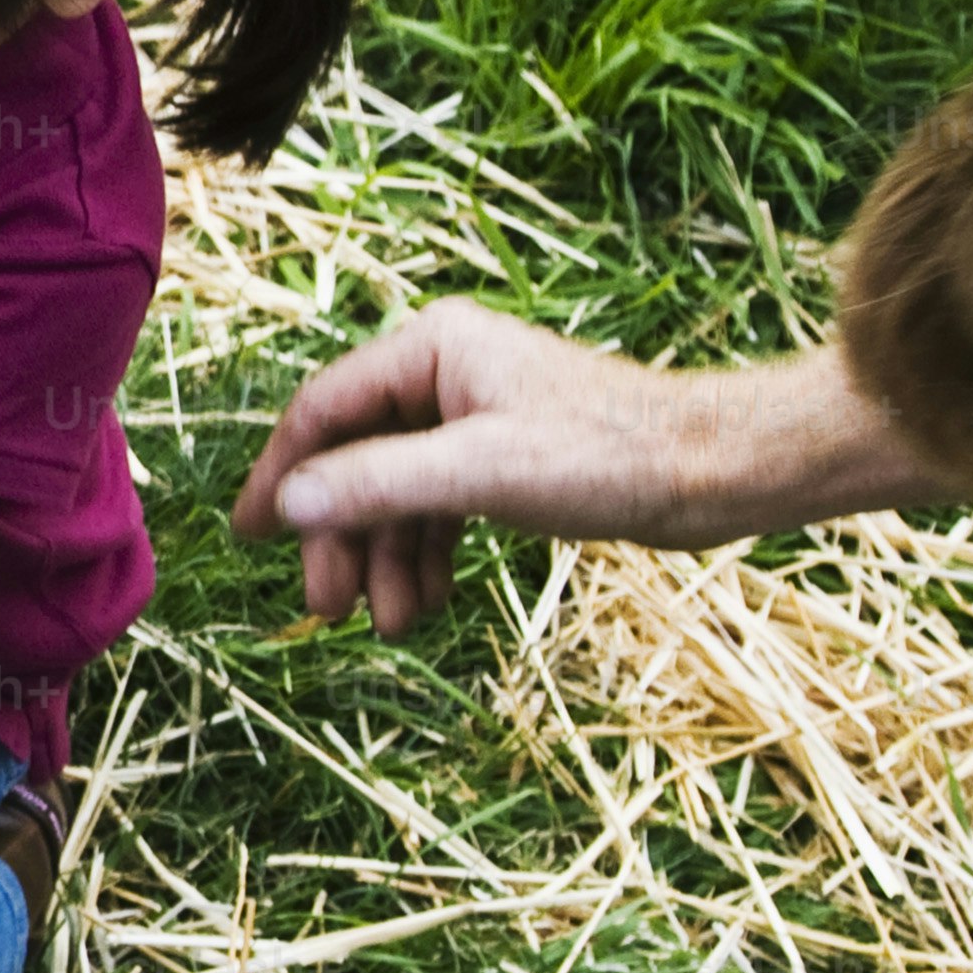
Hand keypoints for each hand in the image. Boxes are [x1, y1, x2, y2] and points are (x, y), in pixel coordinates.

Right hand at [228, 300, 734, 633]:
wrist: (722, 471)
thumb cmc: (615, 455)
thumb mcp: (484, 471)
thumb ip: (379, 484)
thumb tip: (286, 506)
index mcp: (431, 349)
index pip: (324, 412)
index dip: (281, 475)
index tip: (250, 537)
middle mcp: (444, 374)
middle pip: (356, 462)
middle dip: (343, 538)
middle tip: (328, 607)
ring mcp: (474, 418)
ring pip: (397, 494)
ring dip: (386, 559)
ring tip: (393, 622)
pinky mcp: (505, 458)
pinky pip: (438, 507)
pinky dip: (426, 555)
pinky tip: (427, 602)